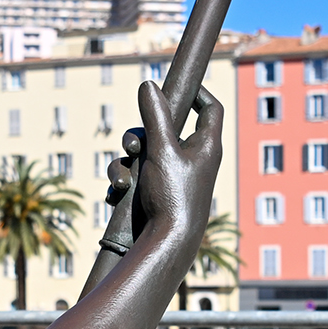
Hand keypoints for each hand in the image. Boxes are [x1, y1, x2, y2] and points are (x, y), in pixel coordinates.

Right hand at [128, 81, 221, 249]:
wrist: (167, 245)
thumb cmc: (174, 197)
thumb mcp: (163, 150)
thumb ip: (156, 116)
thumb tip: (148, 84)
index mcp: (205, 146)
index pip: (210, 110)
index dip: (198, 93)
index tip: (176, 86)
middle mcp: (191, 160)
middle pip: (164, 130)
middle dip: (141, 134)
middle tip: (134, 145)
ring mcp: (173, 178)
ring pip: (142, 155)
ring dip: (125, 164)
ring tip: (123, 180)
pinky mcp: (156, 195)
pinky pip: (134, 178)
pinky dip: (123, 183)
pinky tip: (117, 195)